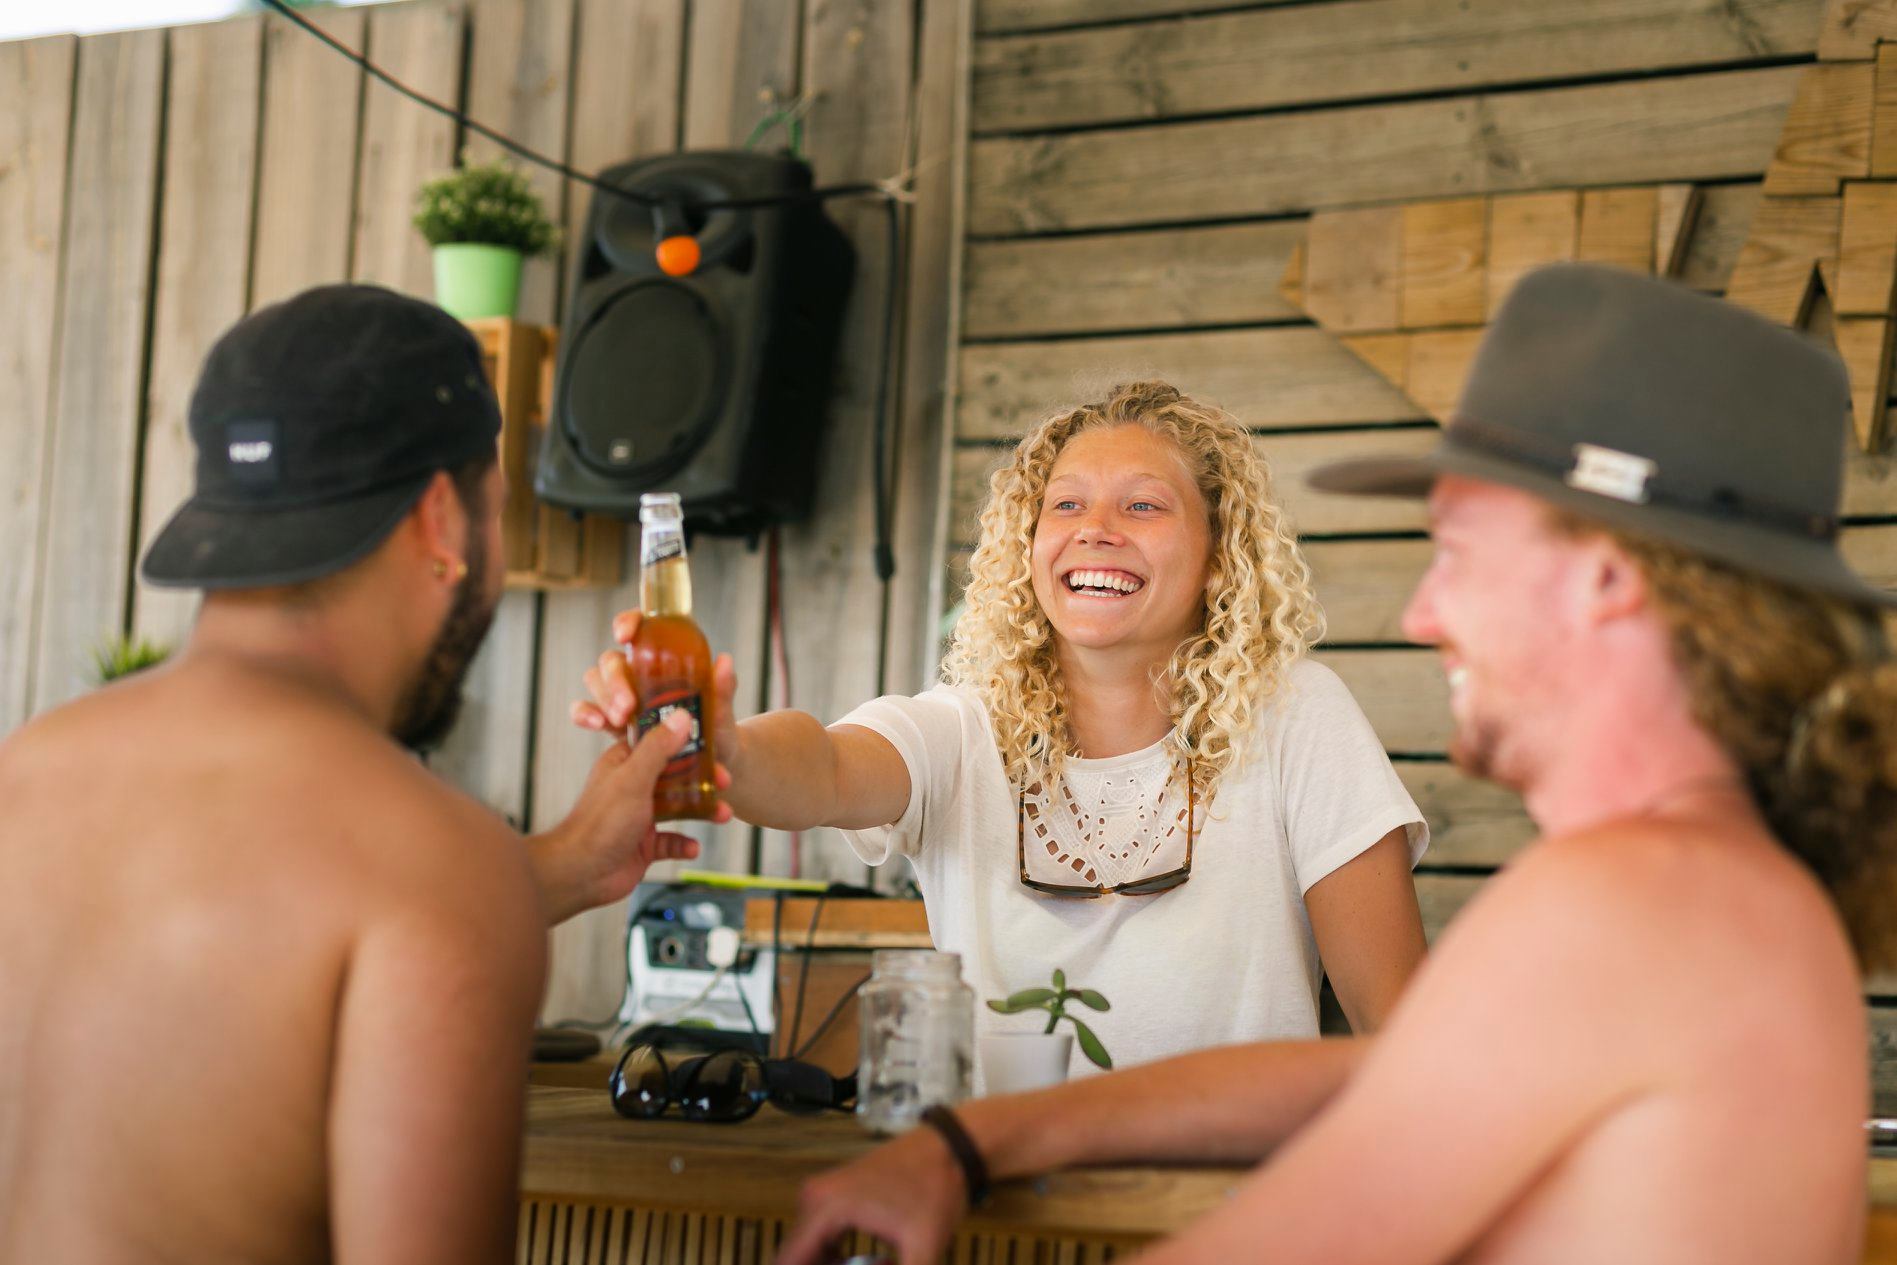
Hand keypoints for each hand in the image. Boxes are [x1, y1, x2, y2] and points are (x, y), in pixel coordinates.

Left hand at [532, 712, 731, 921]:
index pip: (658, 741)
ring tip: (723, 815)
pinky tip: (693, 847)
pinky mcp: (643, 844)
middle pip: (676, 775)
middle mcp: (632, 786)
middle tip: (726, 780)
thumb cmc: (600, 823)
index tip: (712, 738)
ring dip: (702, 810)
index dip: (686, 738)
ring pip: (679, 808)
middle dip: (703, 778)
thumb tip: (683, 716)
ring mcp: (638, 816)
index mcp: (624, 762)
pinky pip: (671, 840)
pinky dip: (684, 843)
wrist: (580, 874)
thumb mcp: (634, 778)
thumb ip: (659, 747)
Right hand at [573, 610, 743, 777]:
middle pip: (611, 659)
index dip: (627, 622)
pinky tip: (596, 725)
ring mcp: (621, 695)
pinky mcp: (609, 719)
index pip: (639, 628)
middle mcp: (638, 671)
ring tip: (620, 722)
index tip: (624, 636)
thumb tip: (723, 661)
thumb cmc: (716, 730)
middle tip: (629, 706)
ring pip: (596, 681)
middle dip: (615, 679)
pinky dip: (584, 713)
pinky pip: (585, 709)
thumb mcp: (722, 712)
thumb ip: (724, 689)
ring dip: (604, 698)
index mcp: (664, 658)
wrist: (710, 763)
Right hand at [775, 1126, 968, 1264]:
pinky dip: (834, 1260)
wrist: (949, 1148)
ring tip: (879, 1263)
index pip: (788, 1263)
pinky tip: (866, 1264)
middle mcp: (813, 1198)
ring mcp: (821, 1195)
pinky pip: (821, 1240)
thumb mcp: (923, 1249)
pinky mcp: (833, 1197)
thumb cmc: (936, 1190)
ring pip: (808, 1252)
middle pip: (795, 1259)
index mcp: (825, 1208)